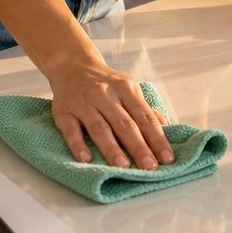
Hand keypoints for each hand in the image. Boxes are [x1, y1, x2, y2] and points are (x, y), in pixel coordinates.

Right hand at [49, 59, 174, 169]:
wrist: (72, 65)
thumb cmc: (106, 84)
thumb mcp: (128, 89)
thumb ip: (145, 109)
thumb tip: (168, 127)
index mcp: (125, 88)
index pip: (144, 116)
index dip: (157, 138)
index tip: (167, 158)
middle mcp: (104, 94)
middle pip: (124, 124)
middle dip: (138, 147)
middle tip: (150, 167)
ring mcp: (83, 103)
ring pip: (99, 128)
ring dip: (111, 148)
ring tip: (123, 167)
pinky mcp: (63, 112)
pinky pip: (71, 130)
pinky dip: (78, 145)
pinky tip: (86, 160)